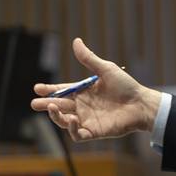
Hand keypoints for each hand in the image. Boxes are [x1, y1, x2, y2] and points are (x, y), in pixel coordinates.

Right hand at [31, 37, 161, 141]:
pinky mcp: (94, 132)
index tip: (37, 88)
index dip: (49, 90)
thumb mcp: (105, 69)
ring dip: (56, 116)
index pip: (62, 91)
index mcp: (84, 92)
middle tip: (35, 102)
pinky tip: (72, 119)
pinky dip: (72, 129)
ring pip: (64, 121)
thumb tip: (76, 41)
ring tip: (53, 107)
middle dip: (46, 105)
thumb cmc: (125, 86)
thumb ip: (89, 59)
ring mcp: (87, 120)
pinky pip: (77, 134)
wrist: (140, 103)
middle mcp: (83, 106)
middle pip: (60, 107)